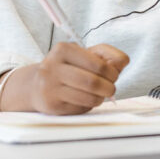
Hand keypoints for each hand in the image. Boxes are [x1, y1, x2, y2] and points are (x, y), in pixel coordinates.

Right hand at [0, 43, 129, 114]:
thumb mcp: (86, 55)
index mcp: (63, 49)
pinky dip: (89, 105)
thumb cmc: (69, 68)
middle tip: (111, 88)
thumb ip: (107, 55)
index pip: (99, 64)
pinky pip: (80, 108)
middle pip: (93, 82)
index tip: (114, 75)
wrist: (37, 86)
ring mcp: (49, 87)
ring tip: (100, 95)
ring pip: (88, 97)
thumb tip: (122, 62)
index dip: (113, 72)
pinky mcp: (51, 105)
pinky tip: (85, 99)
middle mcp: (52, 67)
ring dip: (101, 98)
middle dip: (109, 87)